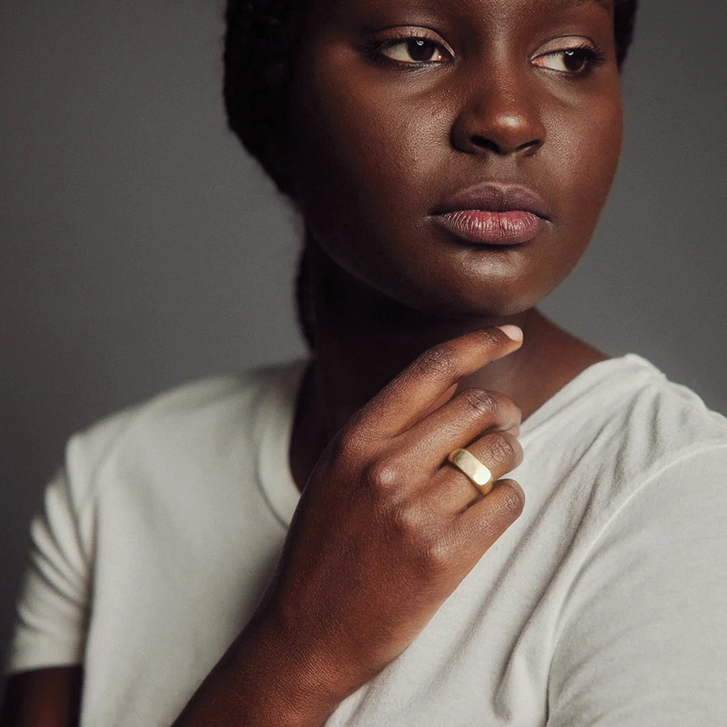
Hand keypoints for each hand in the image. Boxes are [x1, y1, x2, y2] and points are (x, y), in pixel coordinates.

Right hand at [259, 326, 524, 705]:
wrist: (308, 632)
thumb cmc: (323, 546)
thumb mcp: (336, 471)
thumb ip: (385, 429)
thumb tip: (455, 392)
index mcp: (356, 438)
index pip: (432, 370)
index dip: (479, 343)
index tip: (511, 334)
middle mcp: (386, 466)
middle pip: (477, 407)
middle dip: (502, 412)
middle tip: (504, 425)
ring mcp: (417, 512)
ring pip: (500, 453)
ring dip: (508, 455)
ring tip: (494, 467)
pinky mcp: (446, 556)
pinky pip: (507, 502)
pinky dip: (508, 499)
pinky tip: (489, 508)